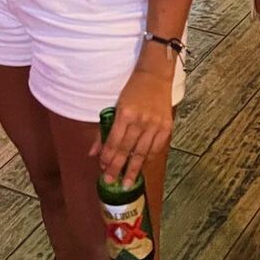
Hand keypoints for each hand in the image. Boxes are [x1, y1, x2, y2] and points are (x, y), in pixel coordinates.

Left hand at [90, 68, 173, 189]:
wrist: (155, 76)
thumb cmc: (133, 90)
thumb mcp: (115, 106)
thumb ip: (104, 130)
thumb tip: (93, 152)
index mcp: (125, 113)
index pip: (114, 141)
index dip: (108, 157)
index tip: (103, 168)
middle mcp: (141, 120)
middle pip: (127, 150)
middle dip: (118, 168)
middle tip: (111, 181)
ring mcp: (155, 124)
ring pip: (143, 153)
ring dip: (134, 169)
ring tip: (127, 183)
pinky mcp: (166, 127)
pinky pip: (156, 149)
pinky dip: (148, 159)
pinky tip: (141, 166)